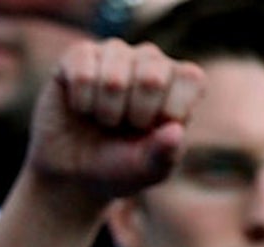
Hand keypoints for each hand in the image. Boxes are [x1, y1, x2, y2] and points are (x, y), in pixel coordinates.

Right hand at [26, 40, 203, 208]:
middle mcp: (149, 59)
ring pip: (115, 77)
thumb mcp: (146, 170)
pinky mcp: (79, 56)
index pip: (190, 78)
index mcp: (178, 80)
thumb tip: (174, 131)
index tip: (153, 131)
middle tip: (123, 127)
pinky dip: (81, 100)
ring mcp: (114, 54)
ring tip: (102, 119)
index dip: (170, 111)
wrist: (72, 175)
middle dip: (135, 115)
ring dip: (105, 111)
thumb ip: (164, 154)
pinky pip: (83, 71)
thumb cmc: (118, 167)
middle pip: (152, 77)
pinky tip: (81, 108)